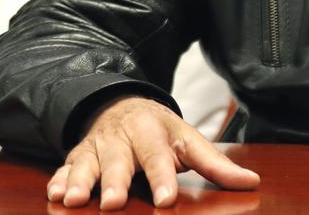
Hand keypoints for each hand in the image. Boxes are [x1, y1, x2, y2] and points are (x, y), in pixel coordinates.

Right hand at [47, 96, 259, 209]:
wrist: (122, 105)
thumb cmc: (160, 132)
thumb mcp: (189, 141)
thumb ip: (216, 165)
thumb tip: (252, 182)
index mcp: (154, 132)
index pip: (160, 157)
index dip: (163, 178)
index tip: (167, 200)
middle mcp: (123, 138)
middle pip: (119, 161)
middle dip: (115, 181)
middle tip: (113, 203)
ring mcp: (98, 146)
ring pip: (88, 164)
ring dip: (80, 181)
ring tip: (74, 200)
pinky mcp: (78, 155)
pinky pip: (65, 167)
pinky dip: (59, 179)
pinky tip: (56, 193)